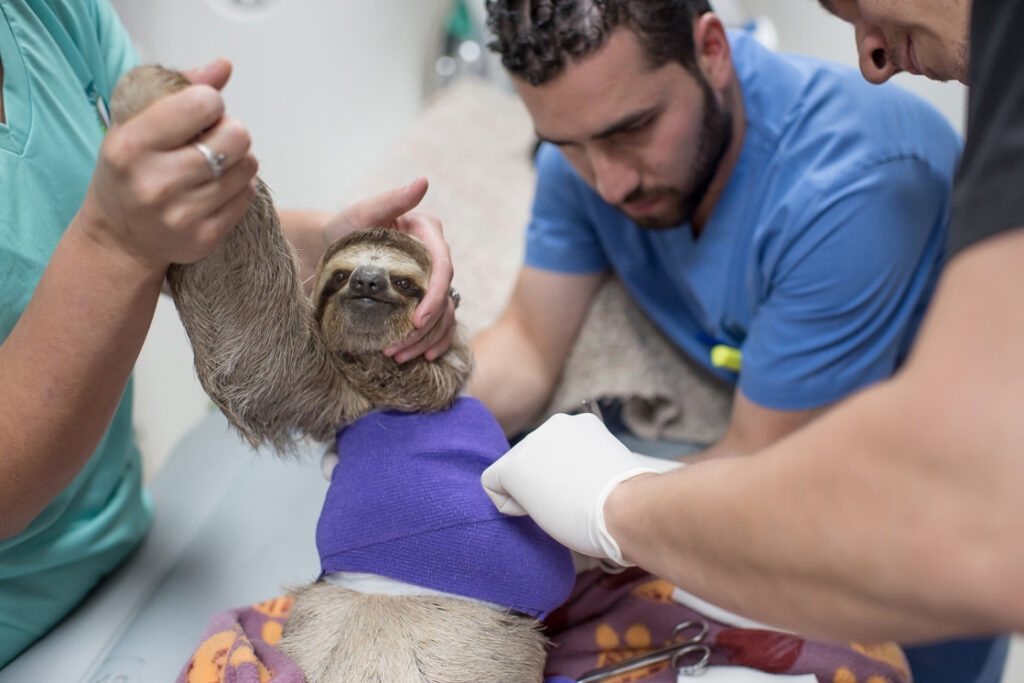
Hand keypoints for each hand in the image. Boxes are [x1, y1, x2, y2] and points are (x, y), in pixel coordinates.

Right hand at [74, 59, 257, 277]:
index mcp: (132, 145)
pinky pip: (248, 195)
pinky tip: (216, 187)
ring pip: (248, 167)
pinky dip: (239, 186)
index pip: (203, 104)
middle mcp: (156, 182)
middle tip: (214, 138)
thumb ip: (180, 90)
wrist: (118, 239)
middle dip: (231, 130)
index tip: (201, 111)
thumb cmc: (130, 171)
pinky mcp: (204, 237)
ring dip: (238, 159)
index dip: (211, 102)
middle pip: (236, 136)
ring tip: (214, 163)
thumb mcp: (135, 124)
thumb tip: (224, 66)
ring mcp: (182, 214)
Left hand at [323, 177, 455, 361]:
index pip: (442, 266)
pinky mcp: (422, 300)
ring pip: (444, 315)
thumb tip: (423, 181)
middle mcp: (435, 258)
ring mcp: (430, 281)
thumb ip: (393, 199)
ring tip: (398, 357)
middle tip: (397, 349)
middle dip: (425, 328)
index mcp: (428, 234)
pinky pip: (438, 325)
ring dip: (426, 341)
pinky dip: (432, 343)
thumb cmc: (345, 228)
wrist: (330, 248)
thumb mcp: (363, 212)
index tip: (417, 320)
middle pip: (445, 297)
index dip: (434, 296)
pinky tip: (420, 358)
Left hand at [481, 413, 682, 565]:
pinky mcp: (514, 466)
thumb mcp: (608, 470)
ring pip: (515, 474)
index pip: (554, 453)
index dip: (564, 478)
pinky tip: (539, 509)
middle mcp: (554, 425)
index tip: (586, 492)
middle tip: (574, 502)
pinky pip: (493, 486)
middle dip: (545, 485)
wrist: (625, 507)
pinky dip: (510, 505)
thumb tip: (569, 480)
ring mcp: (533, 443)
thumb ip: (584, 464)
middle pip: (533, 461)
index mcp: (581, 424)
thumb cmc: (626, 501)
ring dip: (531, 495)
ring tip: (563, 504)